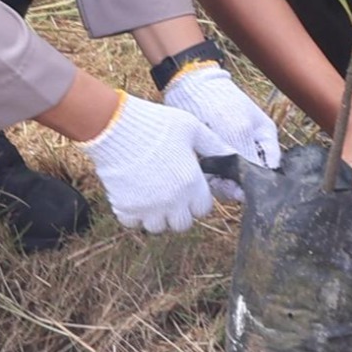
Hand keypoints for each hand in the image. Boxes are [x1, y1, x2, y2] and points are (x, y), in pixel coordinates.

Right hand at [84, 92, 217, 233]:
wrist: (115, 125)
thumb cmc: (156, 123)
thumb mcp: (192, 128)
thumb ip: (215, 147)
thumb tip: (236, 158)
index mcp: (191, 183)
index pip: (203, 209)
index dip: (197, 199)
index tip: (188, 187)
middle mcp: (172, 200)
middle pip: (182, 224)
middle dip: (178, 211)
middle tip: (169, 192)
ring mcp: (147, 207)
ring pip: (157, 227)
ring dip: (156, 215)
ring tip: (151, 193)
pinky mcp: (125, 207)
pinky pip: (133, 223)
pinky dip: (133, 214)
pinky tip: (133, 194)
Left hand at [160, 61, 282, 203]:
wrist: (189, 89)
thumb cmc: (220, 103)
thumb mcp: (239, 130)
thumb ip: (248, 158)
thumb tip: (251, 188)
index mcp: (266, 138)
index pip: (271, 168)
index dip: (262, 181)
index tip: (249, 188)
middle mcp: (252, 148)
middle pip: (251, 176)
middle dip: (241, 183)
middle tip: (229, 186)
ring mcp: (232, 153)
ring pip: (234, 180)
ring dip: (226, 184)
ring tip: (216, 179)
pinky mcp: (214, 158)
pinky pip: (217, 177)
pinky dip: (212, 179)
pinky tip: (207, 176)